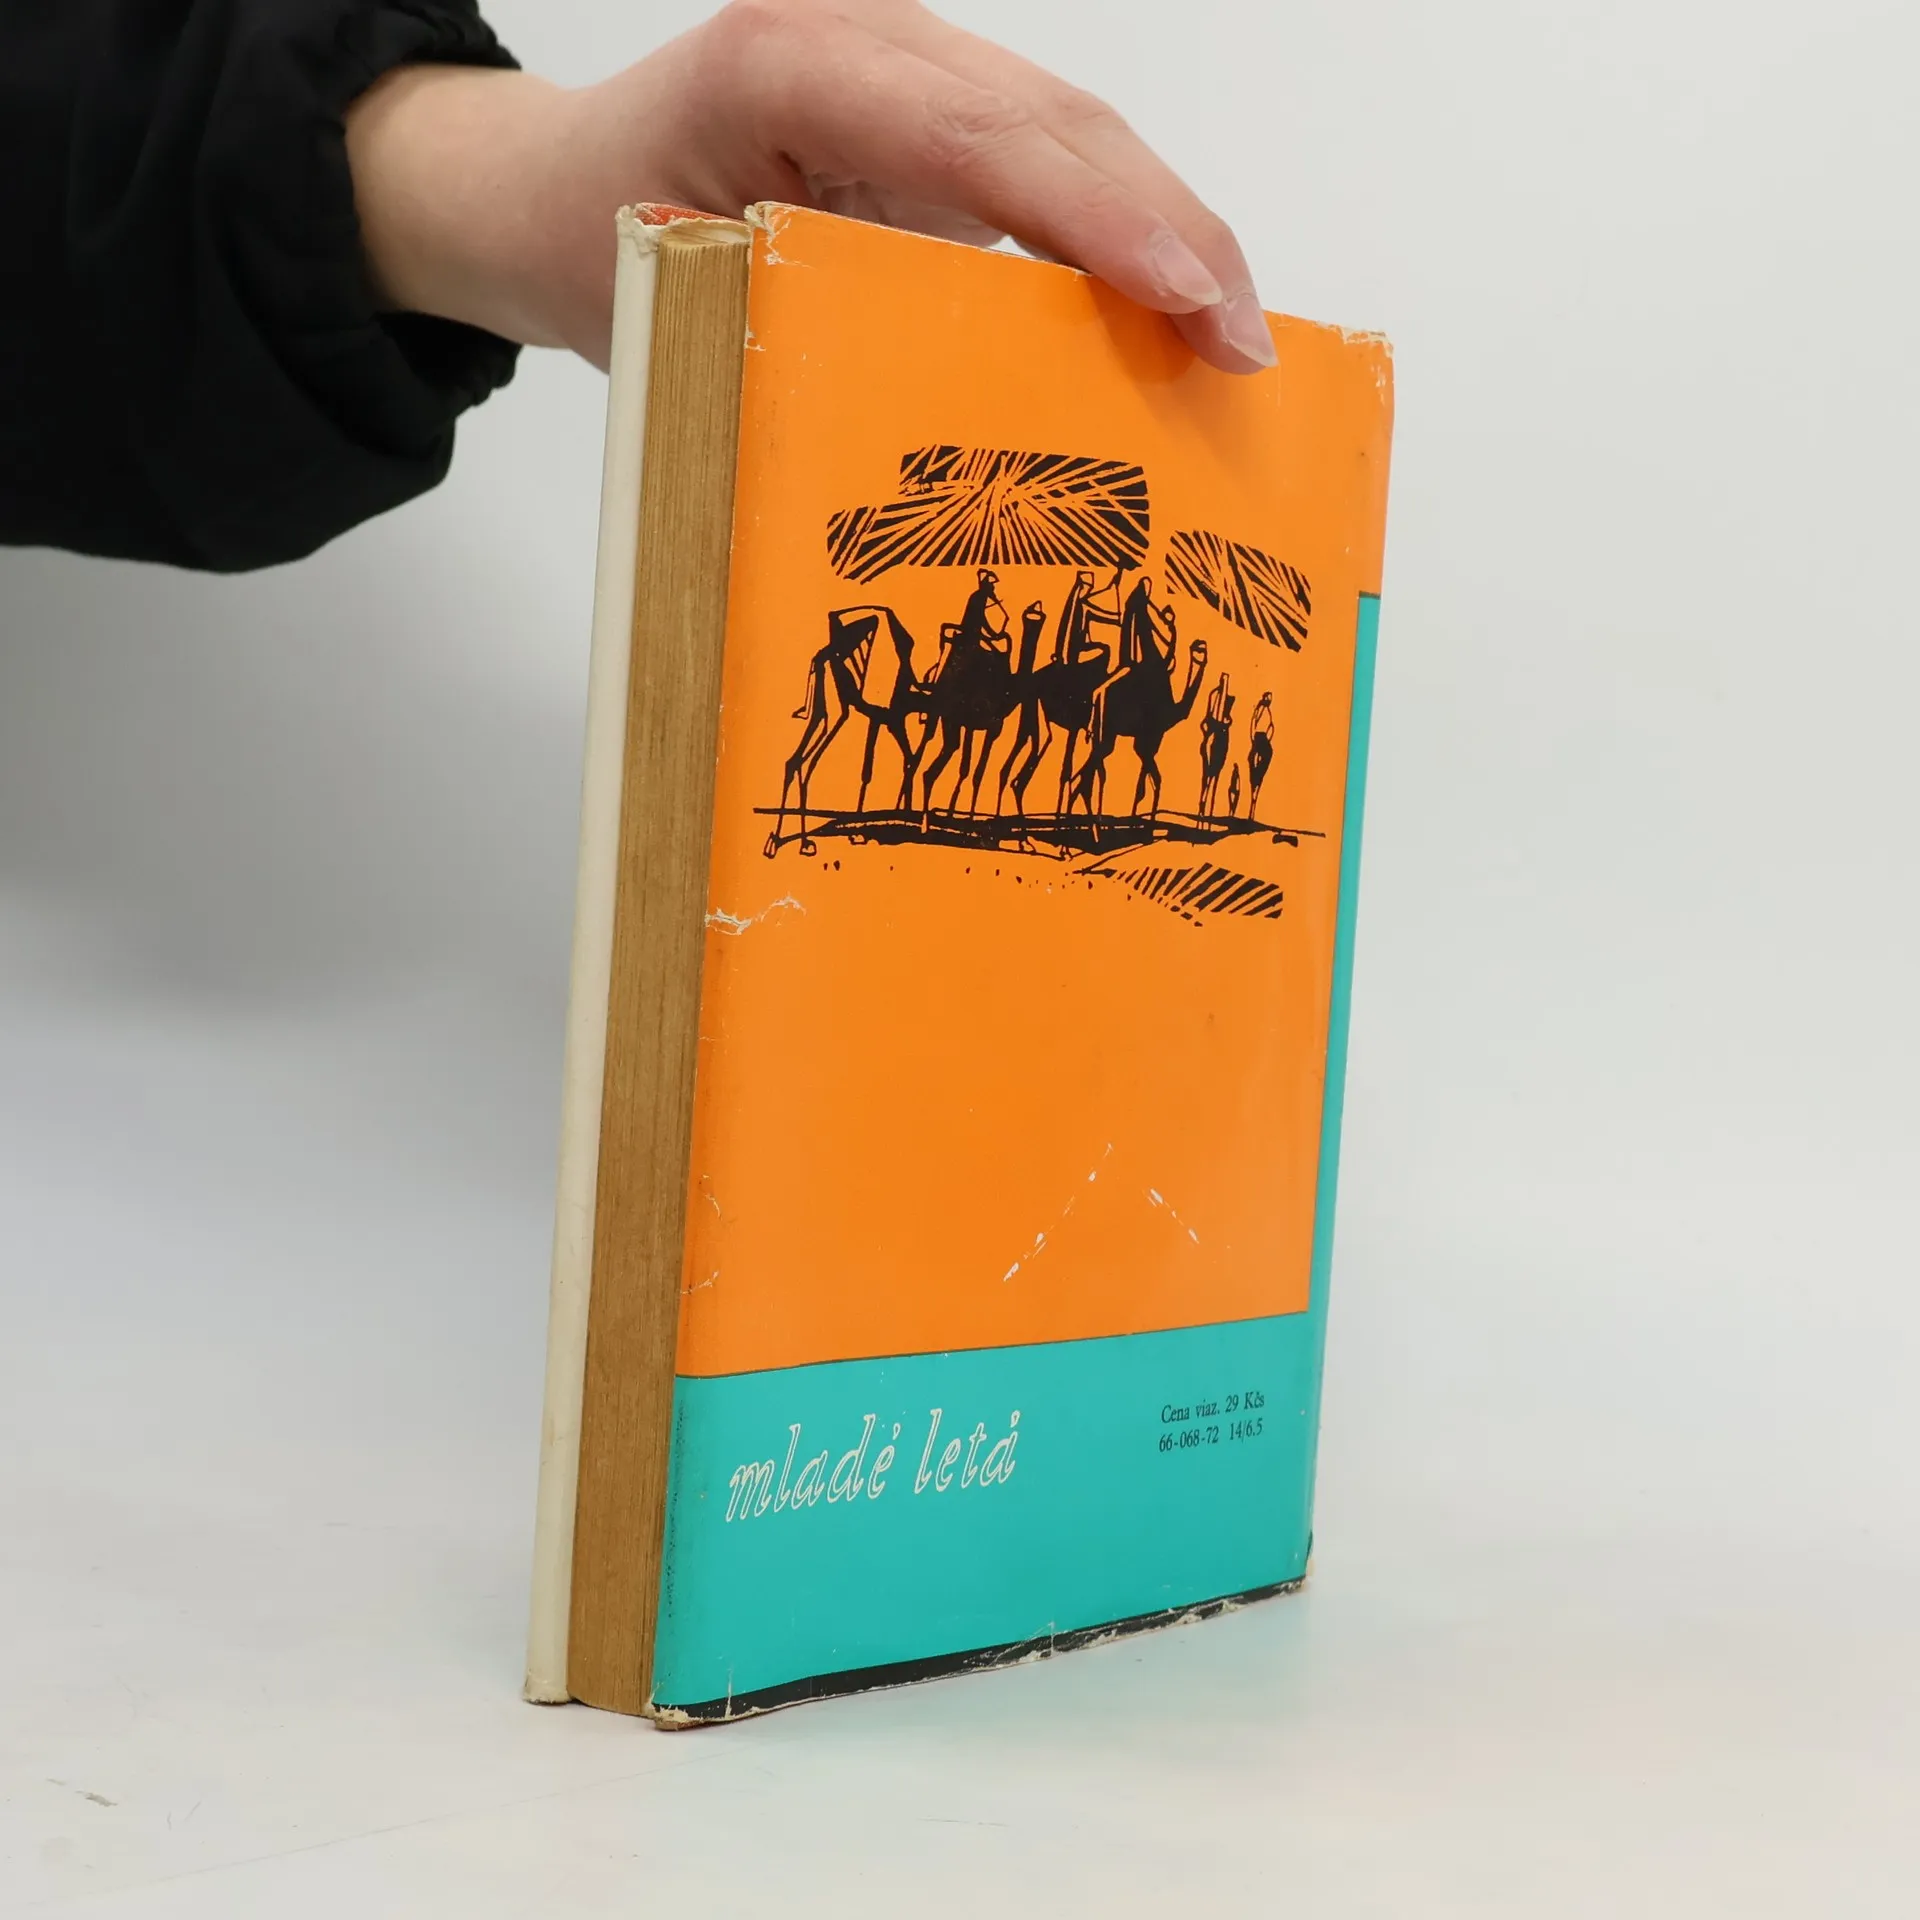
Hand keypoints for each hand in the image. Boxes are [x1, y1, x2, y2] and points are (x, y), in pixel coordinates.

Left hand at [345, 0, 1273, 374]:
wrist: (547, 185)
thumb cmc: (593, 246)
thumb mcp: (676, 301)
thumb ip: (805, 334)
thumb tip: (958, 442)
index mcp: (782, 64)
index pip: (973, 130)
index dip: (1093, 211)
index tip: (1181, 292)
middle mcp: (858, 36)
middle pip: (1051, 117)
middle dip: (1166, 225)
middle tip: (1244, 344)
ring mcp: (899, 56)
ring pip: (1066, 128)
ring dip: (1162, 226)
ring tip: (1232, 333)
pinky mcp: (925, 99)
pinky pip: (1043, 152)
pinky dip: (1115, 225)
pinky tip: (1171, 297)